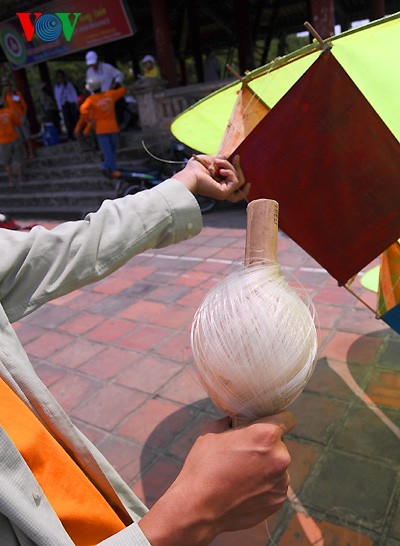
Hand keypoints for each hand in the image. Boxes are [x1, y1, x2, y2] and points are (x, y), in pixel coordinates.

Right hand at [138, 411, 292, 544]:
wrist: (198, 507)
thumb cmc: (204, 465)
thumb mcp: (214, 430)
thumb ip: (233, 421)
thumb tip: (239, 419)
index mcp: (266, 435)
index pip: (286, 418)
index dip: (275, 418)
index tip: (266, 423)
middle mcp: (280, 457)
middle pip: (280, 444)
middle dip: (266, 445)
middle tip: (244, 452)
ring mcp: (281, 482)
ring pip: (278, 466)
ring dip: (266, 466)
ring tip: (242, 474)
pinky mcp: (278, 501)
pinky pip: (275, 485)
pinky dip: (264, 485)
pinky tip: (244, 489)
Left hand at [172, 154, 249, 202]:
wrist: (190, 176)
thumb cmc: (195, 169)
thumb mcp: (211, 159)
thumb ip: (222, 159)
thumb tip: (232, 156)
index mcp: (219, 182)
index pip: (235, 181)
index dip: (238, 169)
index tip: (237, 157)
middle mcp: (223, 189)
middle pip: (240, 181)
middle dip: (238, 167)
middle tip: (235, 158)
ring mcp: (224, 192)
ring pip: (239, 181)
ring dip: (232, 168)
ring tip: (219, 163)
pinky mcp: (224, 193)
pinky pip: (236, 182)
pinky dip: (230, 173)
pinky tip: (221, 170)